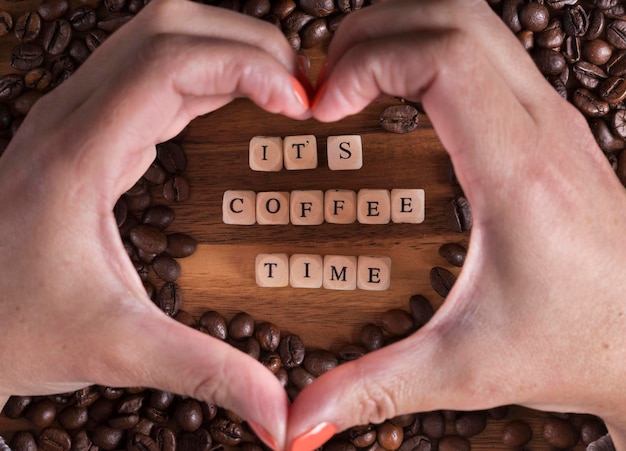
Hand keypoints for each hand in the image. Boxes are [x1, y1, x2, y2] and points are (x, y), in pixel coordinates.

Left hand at [0, 0, 308, 447]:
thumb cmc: (8, 330)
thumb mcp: (114, 349)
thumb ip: (204, 371)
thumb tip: (279, 414)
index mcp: (79, 154)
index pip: (172, 62)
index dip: (248, 66)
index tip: (299, 104)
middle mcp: (73, 119)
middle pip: (167, 26)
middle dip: (245, 42)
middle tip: (300, 86)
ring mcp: (75, 120)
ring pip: (157, 38)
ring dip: (225, 50)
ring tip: (279, 88)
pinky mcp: (85, 135)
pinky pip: (150, 73)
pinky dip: (204, 74)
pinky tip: (234, 102)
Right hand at [288, 0, 625, 448]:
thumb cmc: (582, 347)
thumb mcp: (464, 368)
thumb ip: (375, 388)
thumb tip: (303, 418)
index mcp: (516, 170)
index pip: (443, 56)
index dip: (368, 61)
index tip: (322, 107)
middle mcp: (539, 127)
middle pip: (453, 16)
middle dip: (373, 31)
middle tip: (323, 83)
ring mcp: (547, 120)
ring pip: (472, 22)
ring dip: (402, 34)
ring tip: (350, 82)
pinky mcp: (544, 129)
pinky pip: (483, 55)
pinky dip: (427, 54)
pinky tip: (398, 99)